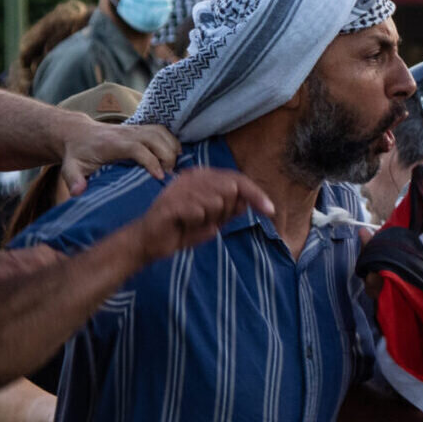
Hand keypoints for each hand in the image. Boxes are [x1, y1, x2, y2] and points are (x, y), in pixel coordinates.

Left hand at [59, 118, 179, 195]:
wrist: (78, 133)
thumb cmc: (77, 154)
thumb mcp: (70, 167)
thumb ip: (73, 179)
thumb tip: (78, 191)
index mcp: (112, 143)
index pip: (136, 148)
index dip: (151, 161)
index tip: (159, 177)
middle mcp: (126, 133)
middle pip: (154, 138)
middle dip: (167, 156)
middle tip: (168, 176)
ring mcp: (134, 129)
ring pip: (161, 132)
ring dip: (172, 148)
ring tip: (172, 168)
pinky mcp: (140, 129)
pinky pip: (162, 131)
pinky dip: (171, 142)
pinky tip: (174, 156)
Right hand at [124, 168, 270, 266]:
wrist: (151, 244)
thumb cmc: (182, 230)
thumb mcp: (213, 221)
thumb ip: (230, 209)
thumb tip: (246, 201)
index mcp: (202, 178)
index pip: (237, 180)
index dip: (256, 194)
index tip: (271, 211)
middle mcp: (192, 177)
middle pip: (230, 189)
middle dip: (225, 212)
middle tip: (207, 221)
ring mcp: (180, 187)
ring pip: (216, 200)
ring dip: (209, 218)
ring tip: (193, 223)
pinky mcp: (171, 202)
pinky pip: (199, 211)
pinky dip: (196, 223)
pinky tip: (183, 225)